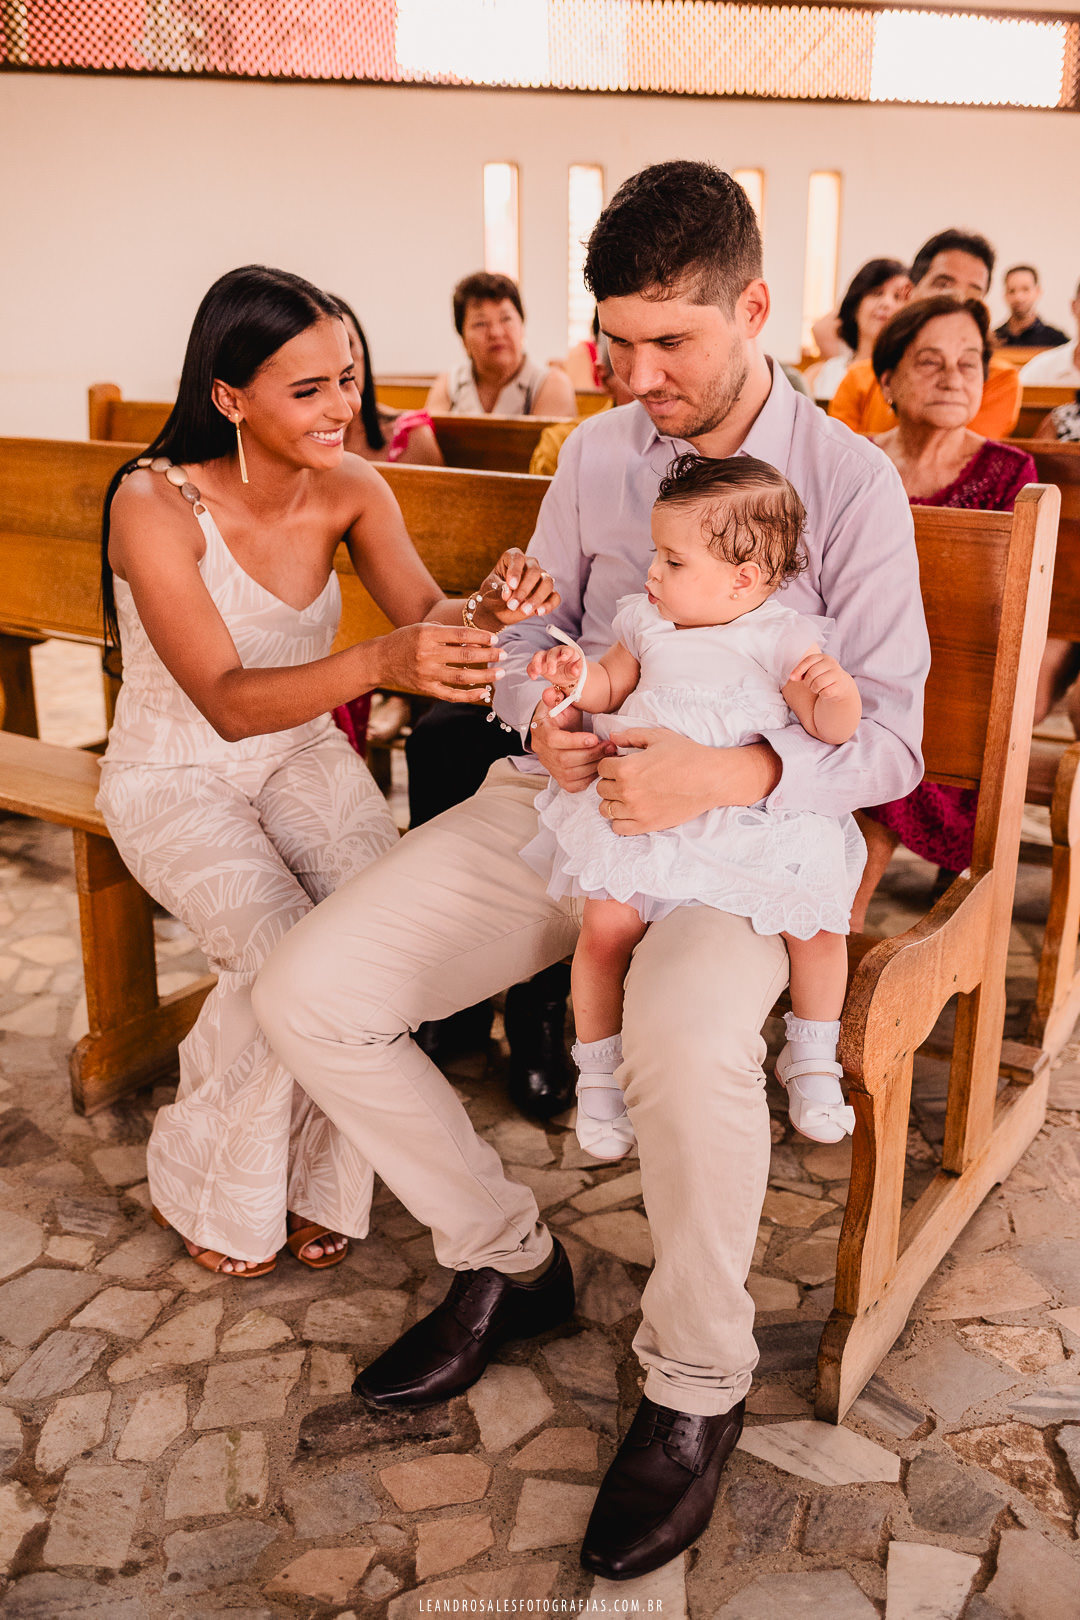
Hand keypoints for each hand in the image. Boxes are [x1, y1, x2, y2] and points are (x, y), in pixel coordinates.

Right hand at [377, 622, 503, 703]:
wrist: (381, 660)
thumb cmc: (405, 640)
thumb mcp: (423, 628)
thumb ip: (447, 633)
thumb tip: (476, 640)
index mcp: (427, 635)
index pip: (461, 634)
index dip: (480, 636)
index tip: (495, 638)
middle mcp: (427, 654)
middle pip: (464, 656)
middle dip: (488, 655)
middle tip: (504, 654)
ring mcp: (427, 674)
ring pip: (462, 677)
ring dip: (484, 675)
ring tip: (500, 673)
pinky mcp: (426, 688)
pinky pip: (451, 695)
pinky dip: (469, 695)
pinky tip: (484, 692)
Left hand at [471, 549, 560, 630]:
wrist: (496, 609)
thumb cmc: (492, 594)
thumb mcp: (490, 589)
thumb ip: (499, 588)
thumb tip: (508, 591)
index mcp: (513, 558)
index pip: (518, 558)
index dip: (515, 571)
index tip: (511, 585)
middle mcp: (529, 565)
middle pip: (534, 572)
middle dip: (524, 590)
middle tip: (512, 605)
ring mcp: (540, 579)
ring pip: (547, 583)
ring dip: (537, 598)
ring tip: (524, 610)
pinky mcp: (547, 594)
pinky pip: (555, 597)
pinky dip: (549, 605)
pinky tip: (539, 612)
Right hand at [526, 644, 583, 691]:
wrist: (565, 675)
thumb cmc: (572, 671)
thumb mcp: (576, 672)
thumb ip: (576, 671)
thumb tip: (575, 671)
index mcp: (569, 653)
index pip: (568, 650)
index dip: (566, 653)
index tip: (564, 658)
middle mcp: (556, 652)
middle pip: (552, 653)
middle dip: (551, 662)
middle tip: (551, 672)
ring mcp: (546, 657)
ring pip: (539, 655)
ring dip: (537, 663)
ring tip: (537, 672)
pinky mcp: (538, 663)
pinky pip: (532, 664)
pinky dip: (531, 669)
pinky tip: (533, 676)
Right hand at [529, 690, 615, 791]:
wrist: (557, 729)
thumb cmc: (561, 714)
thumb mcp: (559, 701)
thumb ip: (555, 696)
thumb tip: (550, 693)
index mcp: (541, 732)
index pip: (555, 741)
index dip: (575, 741)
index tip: (595, 738)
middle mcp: (543, 753)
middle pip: (565, 760)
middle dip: (591, 754)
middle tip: (610, 746)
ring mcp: (551, 768)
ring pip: (571, 774)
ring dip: (594, 765)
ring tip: (609, 754)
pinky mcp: (560, 779)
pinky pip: (575, 785)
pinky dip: (590, 777)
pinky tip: (600, 766)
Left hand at [597, 729, 780, 833]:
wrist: (711, 779)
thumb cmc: (687, 755)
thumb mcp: (659, 737)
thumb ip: (632, 735)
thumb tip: (612, 737)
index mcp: (627, 768)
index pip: (601, 768)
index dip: (611, 764)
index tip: (622, 764)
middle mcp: (627, 790)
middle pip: (601, 788)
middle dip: (611, 781)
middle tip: (626, 779)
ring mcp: (636, 810)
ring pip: (606, 809)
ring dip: (613, 801)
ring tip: (627, 795)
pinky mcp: (646, 825)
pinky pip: (618, 827)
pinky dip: (620, 820)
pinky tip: (631, 811)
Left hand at [787, 650, 857, 704]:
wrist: (841, 686)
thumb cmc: (822, 677)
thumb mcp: (812, 670)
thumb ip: (801, 671)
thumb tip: (792, 677)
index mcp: (824, 657)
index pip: (809, 660)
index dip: (798, 669)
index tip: (792, 678)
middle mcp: (832, 664)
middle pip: (812, 673)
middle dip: (807, 682)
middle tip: (810, 684)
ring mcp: (837, 674)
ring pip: (817, 683)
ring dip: (814, 688)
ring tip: (817, 688)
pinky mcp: (840, 686)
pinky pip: (824, 692)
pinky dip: (821, 694)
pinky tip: (824, 691)